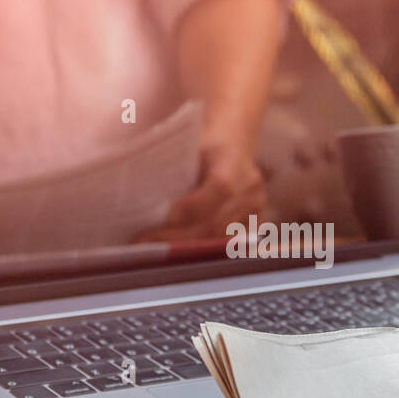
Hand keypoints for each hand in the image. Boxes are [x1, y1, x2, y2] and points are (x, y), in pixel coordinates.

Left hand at [137, 142, 267, 243]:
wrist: (233, 147)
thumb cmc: (202, 146)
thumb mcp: (188, 149)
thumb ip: (175, 171)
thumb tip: (142, 199)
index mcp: (234, 160)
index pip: (221, 187)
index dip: (195, 205)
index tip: (168, 217)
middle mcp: (250, 186)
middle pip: (215, 221)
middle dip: (177, 236)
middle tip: (146, 242)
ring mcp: (256, 207)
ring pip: (217, 237)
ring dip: (185, 247)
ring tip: (155, 249)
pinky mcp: (255, 224)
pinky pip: (225, 243)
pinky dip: (200, 248)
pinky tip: (177, 251)